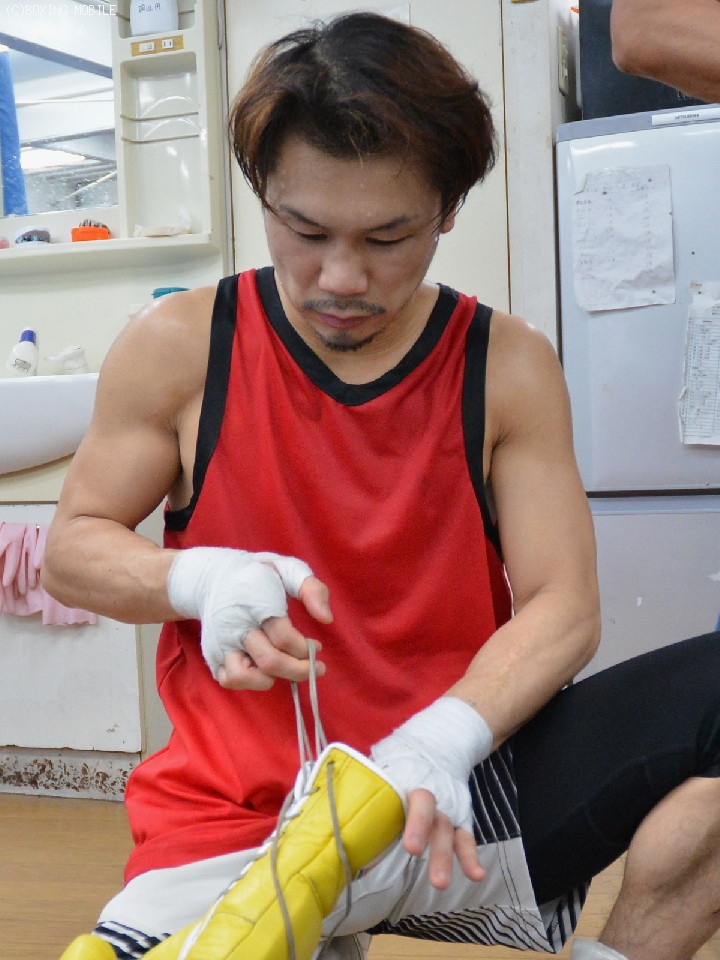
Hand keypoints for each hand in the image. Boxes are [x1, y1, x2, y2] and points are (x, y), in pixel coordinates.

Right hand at [167, 547, 332, 687]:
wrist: (214, 578)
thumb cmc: (259, 575)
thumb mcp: (288, 570)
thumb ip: (312, 589)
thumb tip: (326, 618)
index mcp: (255, 601)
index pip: (284, 637)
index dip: (306, 648)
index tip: (316, 647)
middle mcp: (235, 624)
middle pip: (270, 661)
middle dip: (299, 670)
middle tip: (315, 668)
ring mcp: (220, 641)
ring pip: (243, 676)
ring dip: (271, 678)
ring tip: (283, 668)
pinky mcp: (212, 654)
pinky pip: (228, 680)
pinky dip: (249, 682)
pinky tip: (262, 669)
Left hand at [370, 697, 493, 887]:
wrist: (440, 743)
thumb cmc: (400, 762)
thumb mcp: (382, 765)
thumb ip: (364, 784)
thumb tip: (327, 809)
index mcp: (405, 781)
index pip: (405, 795)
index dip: (407, 817)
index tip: (404, 840)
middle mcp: (428, 793)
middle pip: (427, 811)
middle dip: (420, 830)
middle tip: (413, 852)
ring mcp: (446, 806)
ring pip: (447, 828)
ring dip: (445, 855)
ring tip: (439, 883)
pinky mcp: (459, 817)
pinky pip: (466, 836)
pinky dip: (470, 855)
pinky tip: (475, 875)